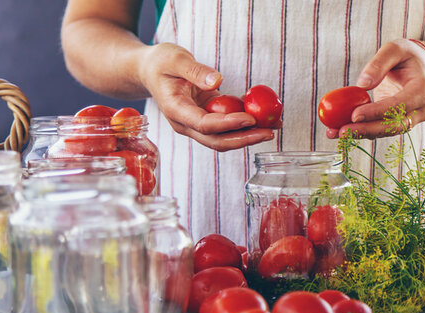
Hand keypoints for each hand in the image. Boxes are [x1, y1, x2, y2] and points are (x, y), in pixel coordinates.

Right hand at [139, 43, 274, 150]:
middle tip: (269, 132)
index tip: (250, 119)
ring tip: (274, 126)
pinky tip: (266, 118)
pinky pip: (228, 127)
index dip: (228, 124)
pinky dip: (246, 124)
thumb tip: (216, 81)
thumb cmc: (159, 63)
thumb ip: (195, 70)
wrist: (149, 71)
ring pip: (224, 137)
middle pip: (217, 140)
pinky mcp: (207, 119)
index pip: (204, 125)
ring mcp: (197, 124)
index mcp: (176, 111)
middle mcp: (186, 124)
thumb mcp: (174, 59)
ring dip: (249, 135)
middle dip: (244, 139)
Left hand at [326, 39, 424, 139]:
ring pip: (386, 132)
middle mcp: (421, 109)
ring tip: (336, 133)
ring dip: (360, 134)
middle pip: (394, 126)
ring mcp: (412, 120)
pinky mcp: (400, 124)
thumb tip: (362, 84)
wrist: (423, 68)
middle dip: (366, 130)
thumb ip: (379, 63)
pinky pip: (380, 130)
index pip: (400, 105)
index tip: (355, 114)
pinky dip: (361, 132)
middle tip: (342, 131)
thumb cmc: (408, 57)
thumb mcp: (395, 49)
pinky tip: (340, 131)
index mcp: (423, 90)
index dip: (377, 112)